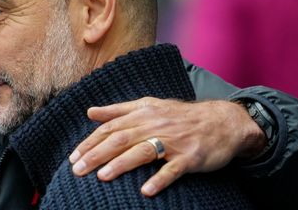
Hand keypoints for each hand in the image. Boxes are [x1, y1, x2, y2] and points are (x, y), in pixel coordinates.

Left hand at [68, 97, 265, 195]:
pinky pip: (173, 169)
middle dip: (97, 154)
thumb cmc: (181, 116)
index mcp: (143, 113)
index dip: (90, 142)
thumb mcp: (149, 106)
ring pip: (143, 151)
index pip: (110, 127)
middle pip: (121, 139)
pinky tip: (146, 191)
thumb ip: (118, 110)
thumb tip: (90, 112)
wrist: (223, 121)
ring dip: (121, 164)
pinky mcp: (191, 157)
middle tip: (78, 170)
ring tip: (102, 177)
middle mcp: (155, 125)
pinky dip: (159, 179)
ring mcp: (174, 141)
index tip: (74, 156)